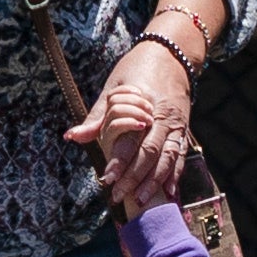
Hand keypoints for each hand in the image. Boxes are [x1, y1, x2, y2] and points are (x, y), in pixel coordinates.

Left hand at [68, 35, 196, 216]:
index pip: (130, 138)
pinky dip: (175, 174)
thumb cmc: (136, 69)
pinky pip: (181, 155)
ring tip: (143, 201)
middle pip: (150, 153)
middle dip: (135, 178)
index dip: (120, 160)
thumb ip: (97, 117)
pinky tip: (170, 193)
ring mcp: (177, 124)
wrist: (171, 55)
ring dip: (156, 182)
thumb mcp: (113, 88)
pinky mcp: (184, 129)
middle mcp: (163, 117)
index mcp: (144, 105)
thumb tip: (72, 136)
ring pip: (169, 157)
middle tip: (118, 197)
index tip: (107, 178)